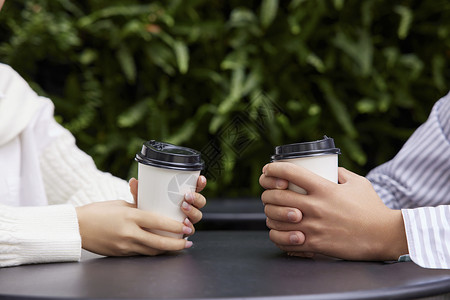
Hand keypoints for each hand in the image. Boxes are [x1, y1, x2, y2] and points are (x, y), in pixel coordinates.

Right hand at [76, 200, 193, 256]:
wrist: (76, 227)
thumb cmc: (98, 212)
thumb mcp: (120, 205)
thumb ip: (138, 208)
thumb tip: (154, 210)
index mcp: (130, 216)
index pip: (158, 222)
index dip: (175, 227)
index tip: (186, 226)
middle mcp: (129, 233)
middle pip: (159, 242)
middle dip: (177, 244)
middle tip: (187, 241)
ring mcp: (124, 246)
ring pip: (152, 251)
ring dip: (167, 250)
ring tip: (179, 246)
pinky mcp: (120, 254)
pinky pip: (141, 254)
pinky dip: (152, 252)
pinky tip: (160, 249)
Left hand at [129, 175, 206, 234]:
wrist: (144, 230)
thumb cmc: (148, 211)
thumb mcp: (144, 200)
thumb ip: (140, 192)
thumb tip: (133, 181)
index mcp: (183, 196)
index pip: (196, 188)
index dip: (200, 183)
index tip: (199, 179)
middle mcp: (188, 207)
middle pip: (200, 202)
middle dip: (196, 198)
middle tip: (186, 197)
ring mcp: (187, 219)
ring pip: (197, 215)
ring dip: (193, 212)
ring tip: (184, 209)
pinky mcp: (183, 232)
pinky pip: (190, 230)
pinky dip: (190, 227)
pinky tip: (185, 225)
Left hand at [259, 162, 407, 260]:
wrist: (384, 236)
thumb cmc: (372, 208)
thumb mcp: (357, 183)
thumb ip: (340, 173)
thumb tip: (328, 168)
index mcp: (324, 188)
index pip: (289, 172)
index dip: (272, 168)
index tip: (267, 169)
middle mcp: (315, 206)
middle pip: (276, 196)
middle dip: (266, 193)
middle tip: (268, 193)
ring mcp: (313, 227)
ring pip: (275, 218)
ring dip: (269, 213)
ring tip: (272, 212)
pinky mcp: (314, 245)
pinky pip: (283, 240)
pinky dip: (276, 234)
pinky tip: (278, 230)